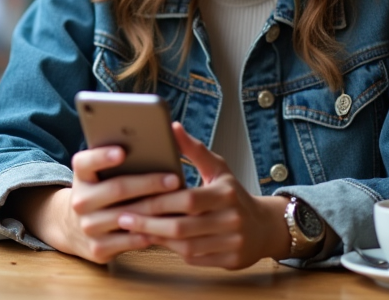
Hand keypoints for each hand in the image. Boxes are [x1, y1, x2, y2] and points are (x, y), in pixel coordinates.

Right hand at [9, 146, 180, 263]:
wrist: (73, 227)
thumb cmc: (100, 190)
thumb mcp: (99, 173)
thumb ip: (118, 160)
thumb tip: (155, 148)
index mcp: (81, 175)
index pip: (86, 161)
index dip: (103, 156)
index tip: (123, 152)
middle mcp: (80, 200)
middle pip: (117, 188)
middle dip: (149, 183)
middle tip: (174, 179)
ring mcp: (87, 226)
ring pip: (127, 216)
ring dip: (155, 210)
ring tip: (178, 203)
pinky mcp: (98, 247)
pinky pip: (129, 240)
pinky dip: (150, 233)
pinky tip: (168, 225)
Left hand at [114, 122, 291, 268]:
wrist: (264, 227)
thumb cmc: (233, 194)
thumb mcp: (218, 168)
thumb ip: (194, 149)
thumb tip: (172, 127)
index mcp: (227, 193)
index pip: (188, 199)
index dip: (159, 201)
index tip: (134, 198)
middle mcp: (232, 220)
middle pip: (183, 227)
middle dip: (149, 224)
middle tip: (123, 218)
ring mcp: (233, 243)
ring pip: (186, 247)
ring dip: (157, 239)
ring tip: (133, 230)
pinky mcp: (230, 262)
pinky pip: (194, 259)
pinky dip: (172, 251)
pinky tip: (156, 241)